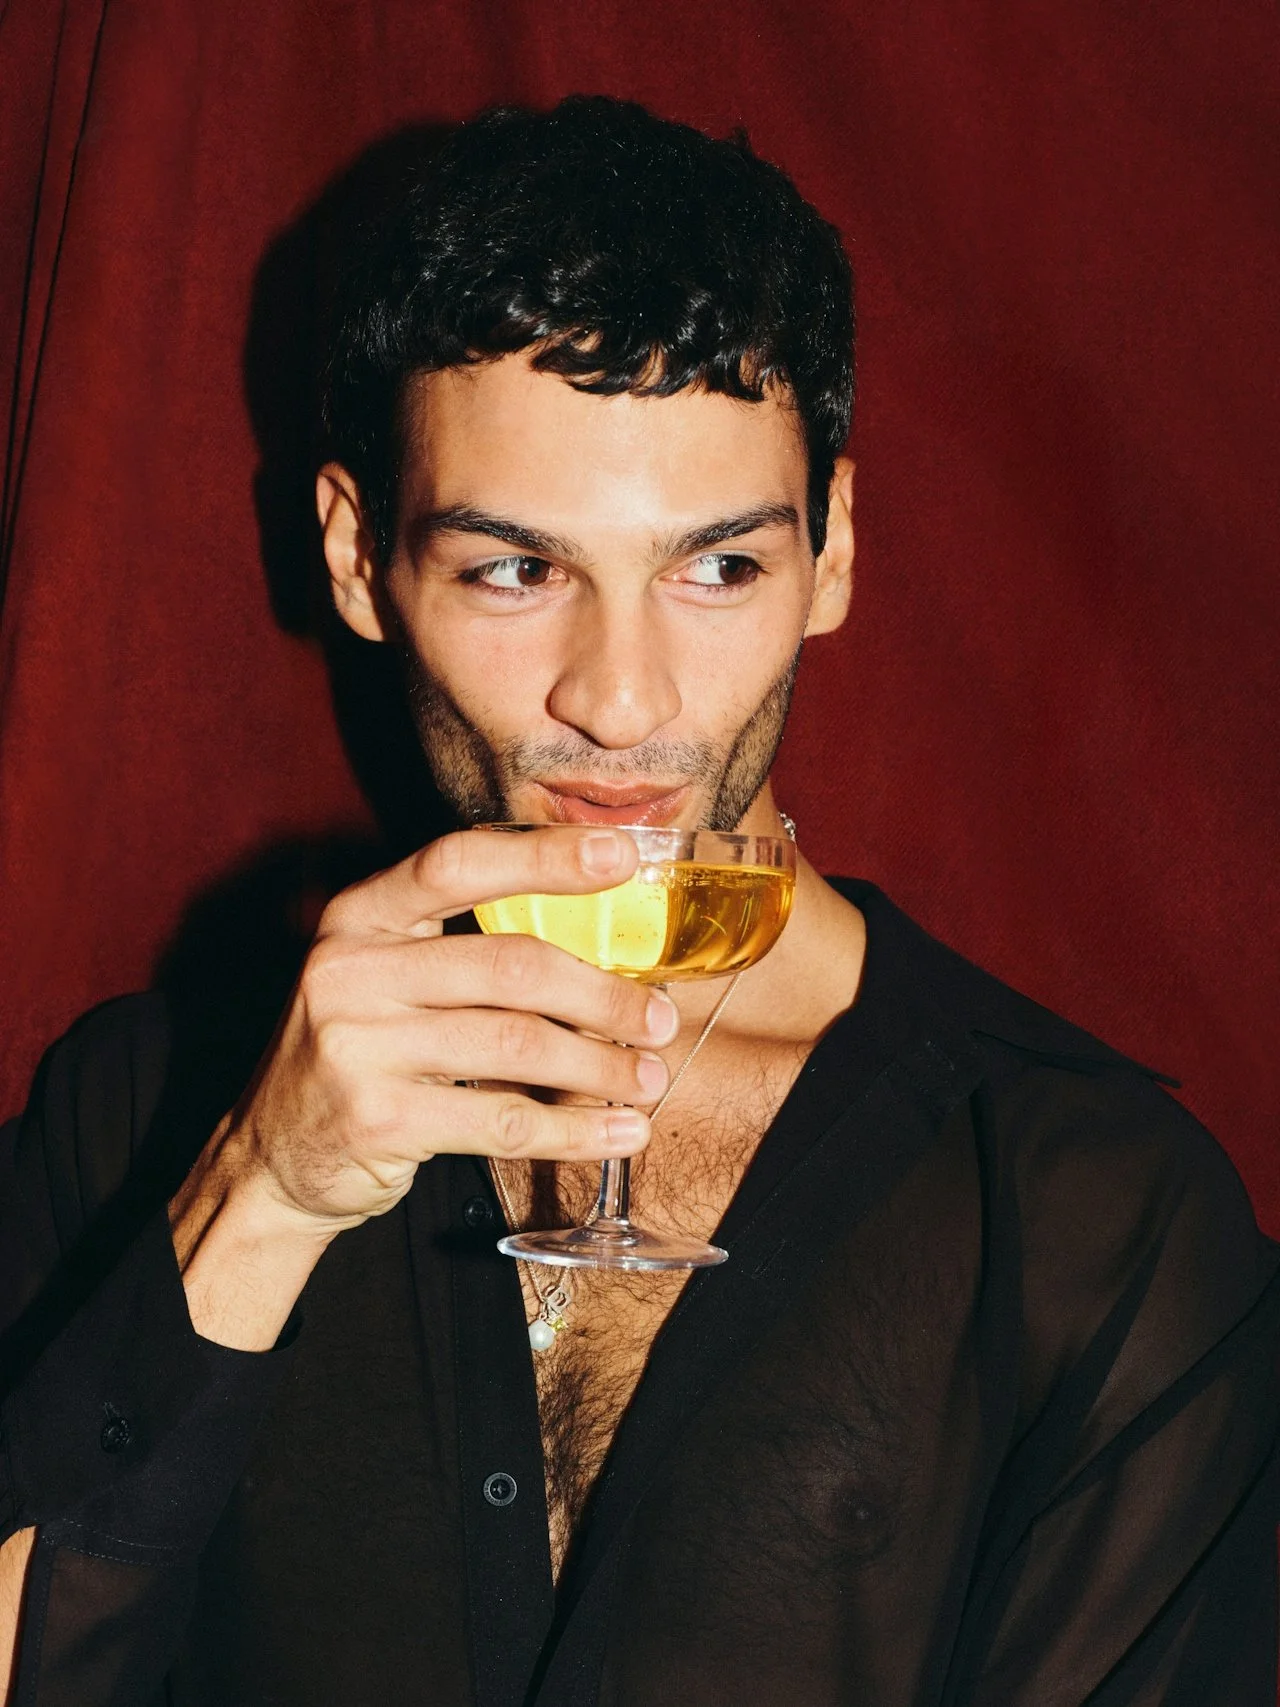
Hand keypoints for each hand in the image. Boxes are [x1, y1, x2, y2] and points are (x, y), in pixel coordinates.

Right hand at [191, 825, 676, 1241]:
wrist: (275, 1158)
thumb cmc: (362, 1053)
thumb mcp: (387, 980)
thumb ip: (465, 951)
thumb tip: (605, 943)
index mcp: (358, 917)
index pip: (456, 865)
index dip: (543, 858)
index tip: (621, 857)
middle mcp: (349, 969)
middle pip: (508, 964)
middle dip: (602, 993)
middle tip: (660, 1019)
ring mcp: (357, 1044)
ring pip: (517, 1044)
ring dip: (601, 1065)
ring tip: (650, 1079)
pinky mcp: (378, 1118)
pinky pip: (505, 1120)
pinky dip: (576, 1129)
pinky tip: (621, 1132)